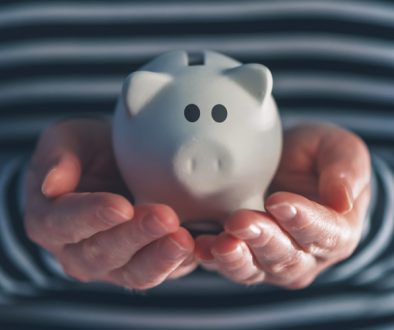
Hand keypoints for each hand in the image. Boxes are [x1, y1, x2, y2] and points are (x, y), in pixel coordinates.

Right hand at [24, 119, 195, 289]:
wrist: (108, 168)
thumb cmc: (85, 153)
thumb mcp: (65, 140)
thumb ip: (57, 157)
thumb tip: (52, 184)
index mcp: (50, 221)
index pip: (65, 223)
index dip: (93, 216)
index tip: (121, 206)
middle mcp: (77, 251)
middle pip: (104, 252)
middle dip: (136, 236)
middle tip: (165, 217)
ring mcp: (110, 263)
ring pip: (133, 272)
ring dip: (160, 257)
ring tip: (185, 239)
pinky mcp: (141, 264)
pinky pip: (159, 272)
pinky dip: (178, 264)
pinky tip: (197, 249)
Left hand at [195, 123, 370, 287]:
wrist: (287, 163)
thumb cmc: (316, 157)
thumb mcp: (339, 149)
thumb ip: (346, 170)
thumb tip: (343, 200)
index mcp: (337, 232)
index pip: (324, 233)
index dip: (302, 220)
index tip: (279, 202)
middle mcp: (306, 255)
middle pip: (286, 256)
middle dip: (262, 239)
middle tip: (240, 221)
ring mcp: (272, 260)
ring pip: (255, 268)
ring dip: (236, 257)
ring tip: (219, 243)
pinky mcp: (245, 255)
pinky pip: (229, 264)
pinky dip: (213, 259)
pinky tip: (198, 248)